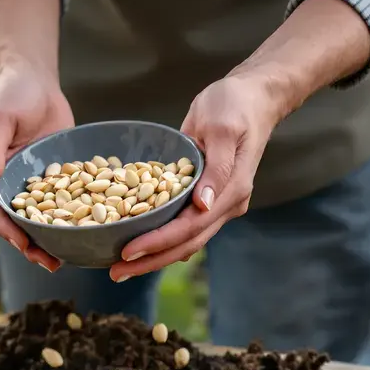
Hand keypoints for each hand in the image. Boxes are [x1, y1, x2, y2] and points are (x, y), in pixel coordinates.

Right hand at [0, 59, 74, 272]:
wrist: (34, 78)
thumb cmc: (9, 95)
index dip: (8, 230)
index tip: (23, 245)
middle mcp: (11, 183)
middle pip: (19, 222)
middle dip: (32, 245)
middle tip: (51, 263)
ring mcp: (36, 181)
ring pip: (43, 217)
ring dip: (53, 238)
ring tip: (70, 258)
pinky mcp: (59, 174)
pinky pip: (66, 198)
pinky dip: (75, 215)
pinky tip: (91, 229)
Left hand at [109, 73, 283, 280]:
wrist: (254, 97)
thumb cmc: (235, 106)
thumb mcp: (221, 128)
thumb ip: (215, 168)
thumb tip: (203, 205)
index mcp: (232, 190)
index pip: (190, 227)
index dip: (158, 242)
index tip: (128, 252)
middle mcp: (227, 204)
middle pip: (187, 243)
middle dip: (152, 260)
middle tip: (115, 271)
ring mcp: (219, 203)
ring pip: (186, 240)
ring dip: (155, 256)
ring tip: (121, 266)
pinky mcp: (209, 197)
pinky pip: (184, 225)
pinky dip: (162, 239)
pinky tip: (141, 249)